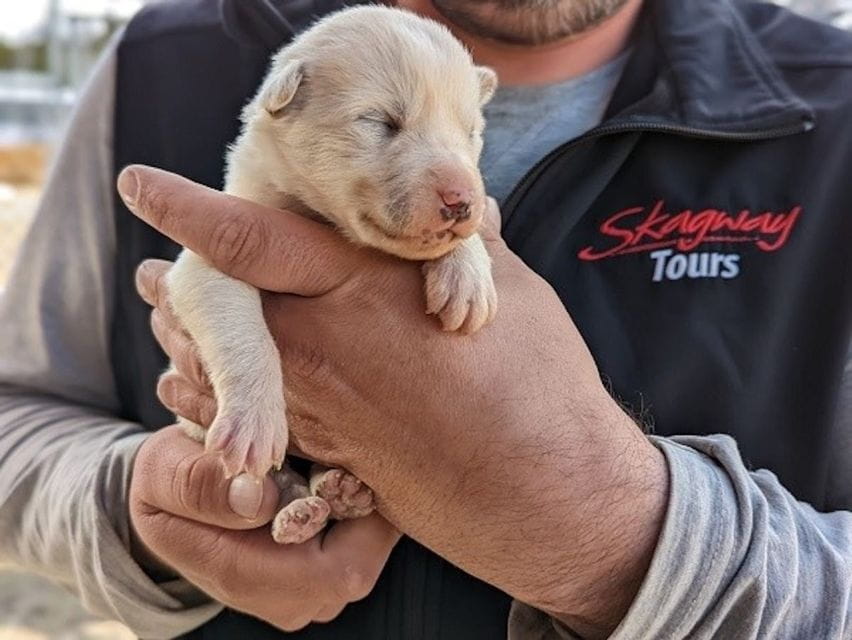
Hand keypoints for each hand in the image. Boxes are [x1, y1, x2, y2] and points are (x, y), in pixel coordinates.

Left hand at [121, 165, 667, 637]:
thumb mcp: (509, 292)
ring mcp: (321, 405)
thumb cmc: (536, 385)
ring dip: (205, 342)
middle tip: (162, 268)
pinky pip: (265, 412)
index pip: (250, 240)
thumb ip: (464, 245)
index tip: (140, 185)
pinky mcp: (332, 446)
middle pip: (228, 302)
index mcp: (360, 291)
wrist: (542, 492)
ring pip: (235, 365)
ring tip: (183, 322)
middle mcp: (321, 349)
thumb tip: (461, 207)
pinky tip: (230, 388)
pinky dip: (237, 394)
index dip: (189, 210)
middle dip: (192, 280)